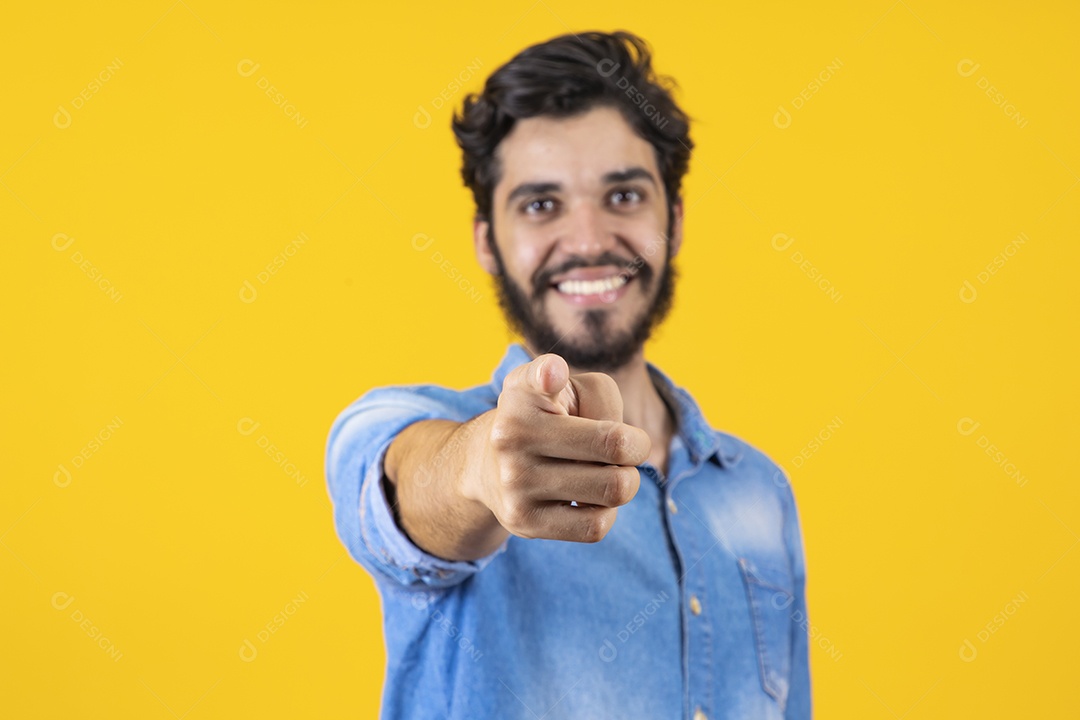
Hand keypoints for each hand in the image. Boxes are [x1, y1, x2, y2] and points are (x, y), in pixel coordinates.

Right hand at [462, 353, 650, 542]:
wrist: (489, 466)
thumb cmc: (545, 418)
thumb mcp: (565, 388)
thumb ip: (601, 397)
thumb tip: (620, 443)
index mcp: (523, 395)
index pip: (537, 379)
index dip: (550, 375)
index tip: (553, 375)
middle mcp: (511, 436)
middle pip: (615, 446)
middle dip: (634, 449)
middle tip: (617, 450)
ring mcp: (514, 482)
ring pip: (613, 489)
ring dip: (622, 482)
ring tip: (601, 473)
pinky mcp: (524, 521)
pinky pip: (596, 526)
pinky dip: (605, 512)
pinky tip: (587, 499)